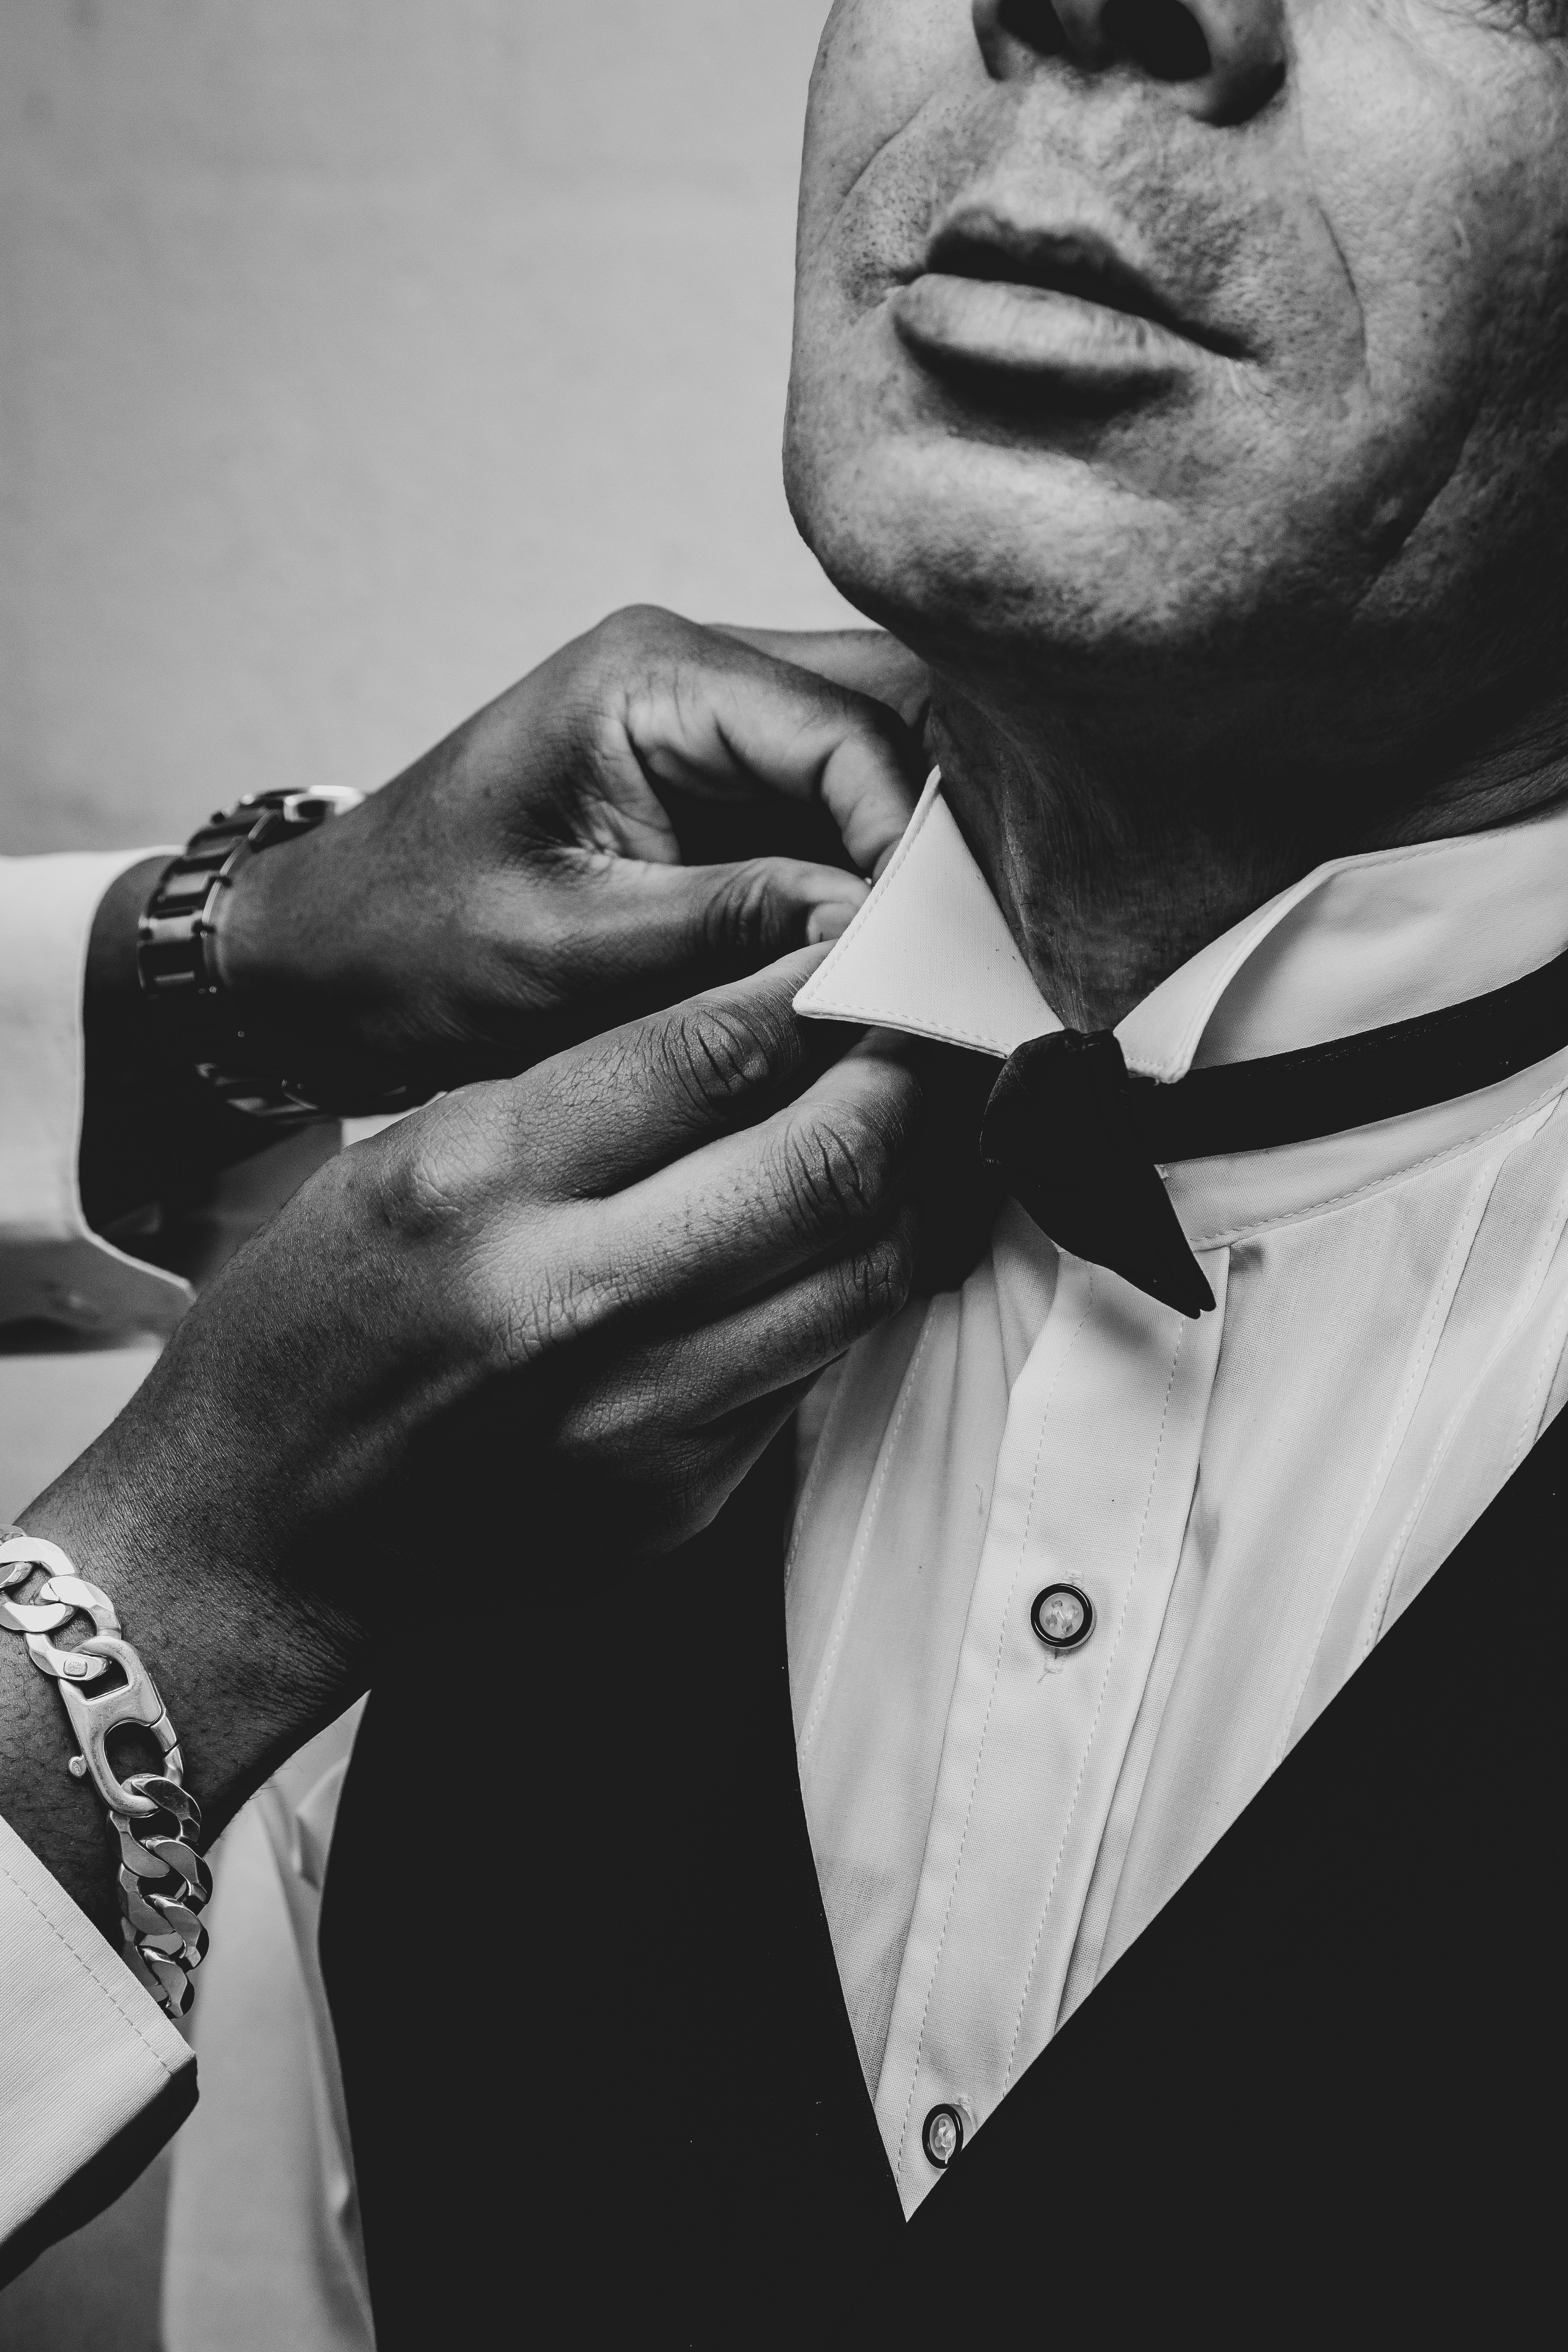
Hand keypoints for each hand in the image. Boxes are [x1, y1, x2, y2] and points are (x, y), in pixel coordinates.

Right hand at [12, 952, 920, 1925]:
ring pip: (863, 1271)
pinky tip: (861, 1240)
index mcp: (476, 1182)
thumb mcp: (408, 1158)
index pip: (710, 1051)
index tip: (865, 959)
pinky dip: (857, 1288)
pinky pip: (818, 1366)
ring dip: (924, 1185)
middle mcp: (568, 1298)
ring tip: (937, 1126)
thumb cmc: (318, 1325)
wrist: (262, 1534)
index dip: (820, 990)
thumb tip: (760, 1028)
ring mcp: (638, 1415)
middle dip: (909, 1077)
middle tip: (936, 1032)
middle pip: (822, 1158)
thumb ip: (578, 1097)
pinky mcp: (681, 1496)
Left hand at [213, 606, 928, 1099]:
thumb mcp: (564, 950)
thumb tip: (876, 933)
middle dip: (942, 827)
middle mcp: (696, 665)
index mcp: (648, 675)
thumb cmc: (415, 944)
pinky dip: (877, 864)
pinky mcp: (723, 775)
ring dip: (920, 845)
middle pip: (892, 710)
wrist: (329, 951)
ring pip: (883, 749)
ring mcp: (715, 713)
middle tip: (974, 946)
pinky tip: (901, 940)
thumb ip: (725, 927)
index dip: (911, 839)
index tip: (938, 950)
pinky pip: (840, 797)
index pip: (848, 729)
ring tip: (948, 952)